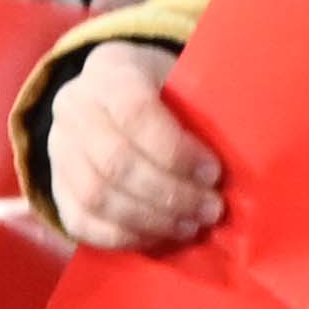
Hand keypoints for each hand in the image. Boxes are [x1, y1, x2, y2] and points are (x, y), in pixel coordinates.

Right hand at [40, 39, 225, 249]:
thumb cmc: (166, 87)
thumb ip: (206, 102)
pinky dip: (122, 236)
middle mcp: (74, 108)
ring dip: (149, 219)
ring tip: (191, 226)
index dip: (176, 150)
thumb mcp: (186, 76)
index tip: (213, 173)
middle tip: (210, 209)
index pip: (135, 113)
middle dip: (169, 194)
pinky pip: (79, 221)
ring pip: (95, 196)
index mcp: (110, 72)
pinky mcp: (56, 185)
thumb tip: (252, 146)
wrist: (111, 92)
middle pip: (115, 162)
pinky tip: (159, 236)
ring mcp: (58, 149)